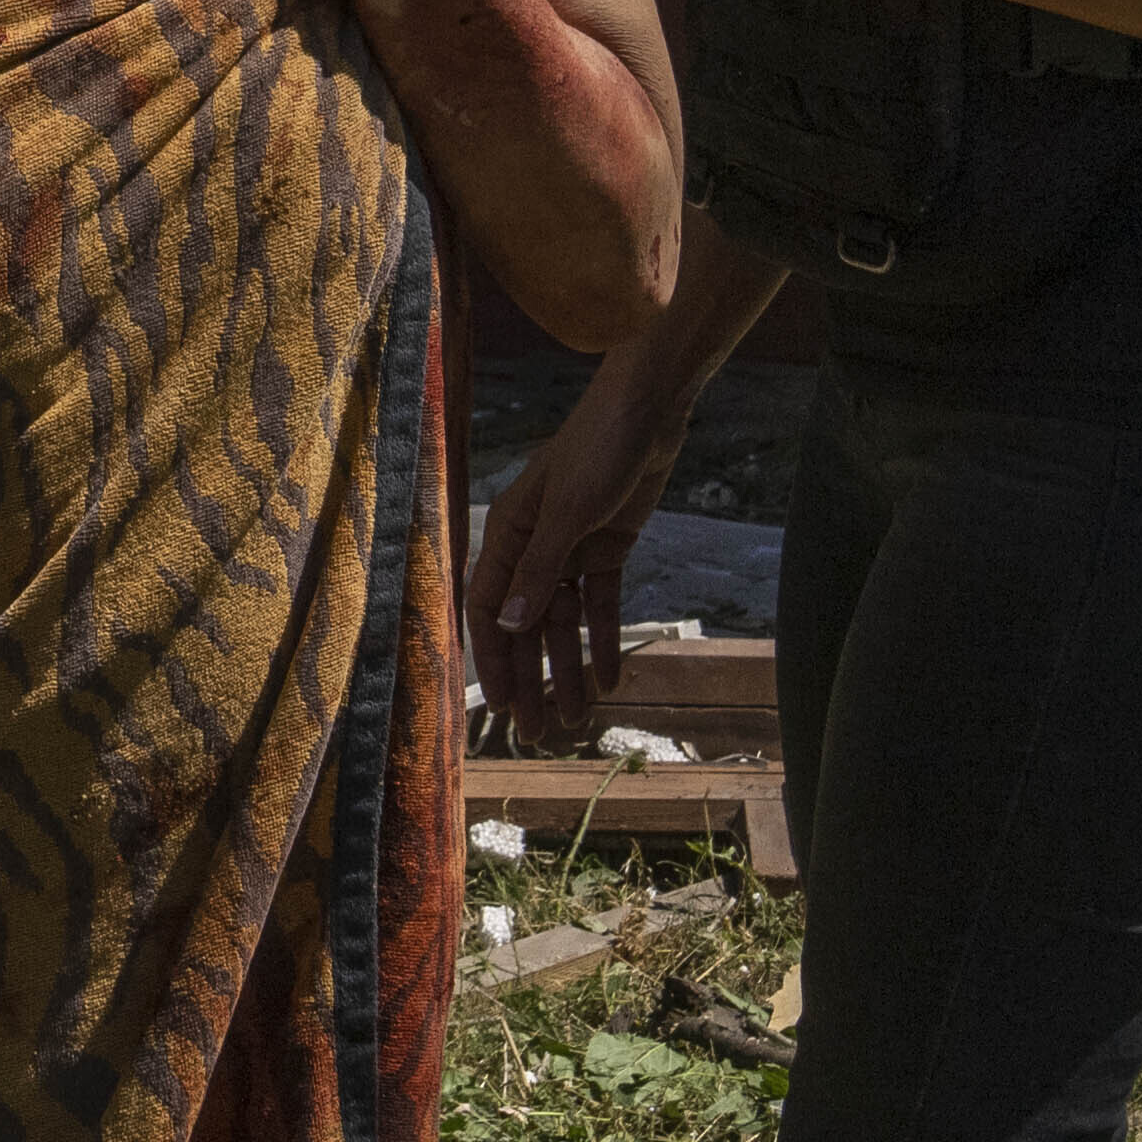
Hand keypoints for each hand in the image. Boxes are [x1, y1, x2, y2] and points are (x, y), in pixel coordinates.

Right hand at [467, 340, 699, 751]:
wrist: (651, 407)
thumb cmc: (598, 447)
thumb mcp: (569, 512)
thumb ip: (540, 571)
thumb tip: (509, 627)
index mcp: (509, 532)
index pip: (490, 607)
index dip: (495, 658)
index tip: (504, 705)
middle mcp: (533, 545)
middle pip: (527, 625)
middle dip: (532, 679)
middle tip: (540, 733)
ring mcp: (570, 547)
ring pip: (564, 622)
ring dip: (569, 669)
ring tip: (578, 719)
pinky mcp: (607, 547)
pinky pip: (600, 604)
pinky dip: (605, 640)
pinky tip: (613, 679)